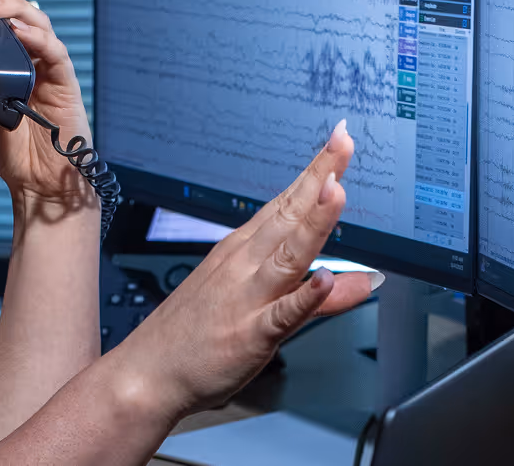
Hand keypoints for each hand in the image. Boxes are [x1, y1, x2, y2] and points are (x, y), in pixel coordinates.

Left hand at [0, 0, 94, 208]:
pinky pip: (52, 49)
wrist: (36, 181)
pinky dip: (35, 37)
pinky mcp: (63, 77)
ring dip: (8, 6)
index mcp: (2, 49)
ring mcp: (46, 60)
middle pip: (12, 1)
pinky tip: (17, 31)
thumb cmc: (10, 142)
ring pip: (33, 17)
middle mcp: (26, 48)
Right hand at [109, 122, 374, 415]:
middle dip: (320, 177)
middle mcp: (246, 264)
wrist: (147, 374)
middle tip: (345, 142)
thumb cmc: (195, 337)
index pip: (288, 202)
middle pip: (290, 215)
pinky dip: (303, 298)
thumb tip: (366, 282)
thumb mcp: (258, 308)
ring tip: (336, 190)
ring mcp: (247, 297)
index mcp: (245, 250)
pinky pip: (280, 315)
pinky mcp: (249, 334)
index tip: (340, 139)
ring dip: (313, 222)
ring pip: (288, 255)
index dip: (317, 170)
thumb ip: (317, 297)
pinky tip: (323, 281)